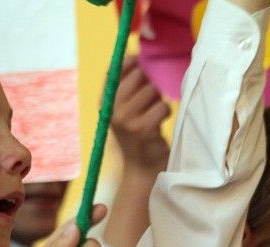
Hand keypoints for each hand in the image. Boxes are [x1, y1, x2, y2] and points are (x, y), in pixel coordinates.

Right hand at [111, 56, 169, 173]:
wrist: (142, 167)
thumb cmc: (137, 133)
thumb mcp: (126, 108)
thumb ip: (128, 85)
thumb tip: (137, 56)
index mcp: (104, 102)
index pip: (113, 71)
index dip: (129, 62)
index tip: (140, 62)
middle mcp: (110, 109)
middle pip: (138, 76)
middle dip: (149, 85)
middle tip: (148, 102)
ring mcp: (124, 120)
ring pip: (152, 90)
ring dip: (158, 101)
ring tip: (152, 115)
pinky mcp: (141, 129)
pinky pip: (162, 107)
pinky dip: (164, 114)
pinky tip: (158, 125)